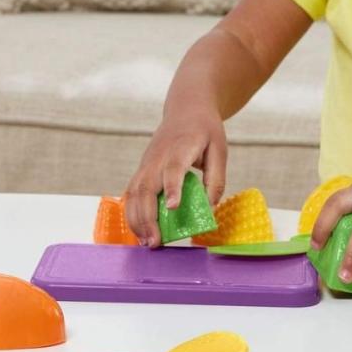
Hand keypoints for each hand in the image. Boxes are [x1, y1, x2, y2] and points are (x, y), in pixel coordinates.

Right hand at [125, 107, 227, 246]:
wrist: (186, 109)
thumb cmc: (206, 130)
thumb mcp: (219, 150)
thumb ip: (215, 179)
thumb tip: (209, 209)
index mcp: (182, 148)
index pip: (174, 169)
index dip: (172, 187)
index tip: (172, 207)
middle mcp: (159, 156)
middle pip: (147, 187)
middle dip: (148, 216)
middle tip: (156, 241)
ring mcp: (147, 163)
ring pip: (134, 192)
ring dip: (137, 219)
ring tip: (146, 242)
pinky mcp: (142, 169)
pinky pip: (132, 193)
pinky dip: (132, 213)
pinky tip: (139, 231)